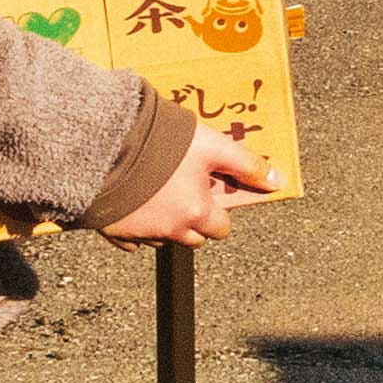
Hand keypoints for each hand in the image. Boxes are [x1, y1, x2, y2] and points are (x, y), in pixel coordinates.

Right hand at [98, 125, 277, 246]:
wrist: (106, 143)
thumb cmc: (161, 144)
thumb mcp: (213, 146)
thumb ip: (246, 164)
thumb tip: (277, 181)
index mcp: (196, 214)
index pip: (221, 228)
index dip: (220, 211)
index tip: (213, 194)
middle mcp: (169, 230)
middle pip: (193, 238)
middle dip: (195, 220)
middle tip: (187, 192)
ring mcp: (138, 232)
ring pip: (162, 238)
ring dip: (166, 223)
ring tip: (159, 192)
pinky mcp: (111, 229)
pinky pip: (129, 239)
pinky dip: (135, 226)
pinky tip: (135, 205)